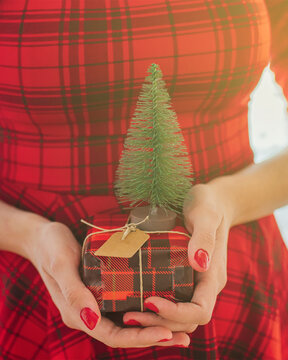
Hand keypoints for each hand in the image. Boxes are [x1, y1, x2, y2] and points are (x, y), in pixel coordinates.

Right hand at [25, 220, 188, 347]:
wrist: (43, 236)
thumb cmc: (50, 247)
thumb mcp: (60, 264)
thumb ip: (73, 291)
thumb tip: (91, 321)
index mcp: (76, 313)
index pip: (111, 335)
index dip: (139, 337)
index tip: (166, 332)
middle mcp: (88, 312)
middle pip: (124, 333)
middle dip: (153, 337)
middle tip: (184, 336)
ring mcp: (95, 303)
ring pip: (127, 323)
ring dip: (153, 327)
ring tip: (181, 328)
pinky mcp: (101, 290)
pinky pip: (125, 306)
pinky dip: (145, 310)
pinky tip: (163, 306)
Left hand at [123, 183, 229, 337]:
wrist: (213, 201)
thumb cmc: (208, 205)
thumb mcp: (205, 215)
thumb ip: (204, 237)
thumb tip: (199, 263)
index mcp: (213, 276)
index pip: (200, 310)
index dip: (176, 313)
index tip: (150, 302)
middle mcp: (205, 285)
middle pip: (187, 320)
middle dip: (160, 322)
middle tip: (129, 316)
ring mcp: (196, 282)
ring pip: (180, 315)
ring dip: (156, 320)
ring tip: (129, 315)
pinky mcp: (185, 277)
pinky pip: (174, 301)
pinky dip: (156, 309)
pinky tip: (136, 301)